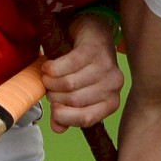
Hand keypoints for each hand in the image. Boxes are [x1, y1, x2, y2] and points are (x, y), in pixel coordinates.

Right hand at [42, 10, 121, 131]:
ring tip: (48, 76)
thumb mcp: (79, 92)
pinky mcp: (93, 49)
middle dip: (54, 96)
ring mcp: (105, 66)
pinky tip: (48, 66)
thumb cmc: (85, 68)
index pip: (86, 118)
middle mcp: (113, 86)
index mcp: (111, 102)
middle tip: (49, 87)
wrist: (93, 32)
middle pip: (74, 100)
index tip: (54, 108)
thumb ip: (67, 113)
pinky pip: (67, 65)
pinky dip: (52, 68)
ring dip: (50, 81)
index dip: (65, 116)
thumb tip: (57, 128)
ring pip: (68, 84)